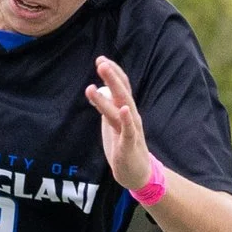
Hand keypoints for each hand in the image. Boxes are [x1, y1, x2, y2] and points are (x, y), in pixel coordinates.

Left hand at [86, 56, 152, 190]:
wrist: (137, 173)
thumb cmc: (124, 146)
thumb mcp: (111, 123)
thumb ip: (106, 107)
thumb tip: (96, 90)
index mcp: (125, 111)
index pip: (121, 87)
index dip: (113, 73)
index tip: (101, 59)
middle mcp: (130, 116)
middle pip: (122, 93)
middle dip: (111, 77)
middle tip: (100, 62)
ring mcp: (131, 129)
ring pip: (121, 109)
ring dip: (109, 96)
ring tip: (95, 84)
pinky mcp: (129, 144)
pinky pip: (129, 130)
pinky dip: (126, 119)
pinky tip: (123, 109)